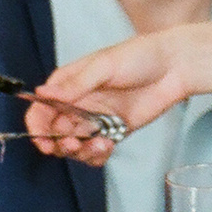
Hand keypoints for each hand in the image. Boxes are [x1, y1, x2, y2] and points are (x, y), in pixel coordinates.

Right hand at [26, 30, 195, 165]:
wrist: (174, 67)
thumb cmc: (139, 56)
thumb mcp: (104, 65)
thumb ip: (75, 84)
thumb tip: (42, 93)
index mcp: (69, 83)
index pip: (41, 109)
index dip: (37, 127)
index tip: (44, 141)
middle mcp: (78, 103)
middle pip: (54, 133)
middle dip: (60, 144)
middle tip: (74, 144)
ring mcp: (95, 119)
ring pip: (75, 146)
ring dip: (80, 152)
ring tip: (99, 144)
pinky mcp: (113, 132)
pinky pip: (95, 151)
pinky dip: (97, 155)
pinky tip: (108, 146)